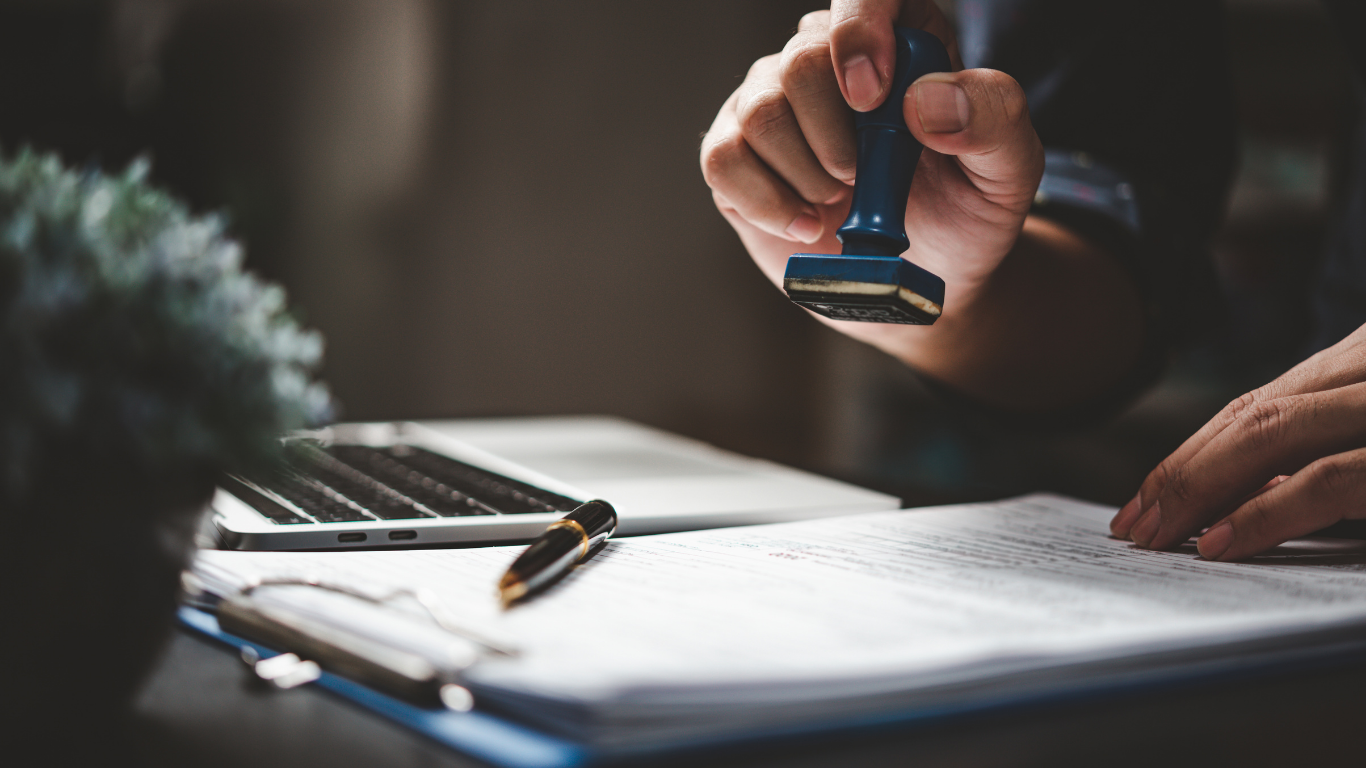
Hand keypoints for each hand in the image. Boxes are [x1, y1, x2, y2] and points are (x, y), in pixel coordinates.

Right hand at [698, 1, 1041, 349]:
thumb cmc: (965, 212)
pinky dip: (767, 201)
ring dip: (806, 173)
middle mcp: (825, 58)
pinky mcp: (737, 156)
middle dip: (836, 135)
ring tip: (840, 200)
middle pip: (800, 60)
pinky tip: (806, 224)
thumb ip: (992, 118)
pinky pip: (723, 159)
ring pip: (759, 110)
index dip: (860, 31)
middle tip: (866, 177)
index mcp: (899, 36)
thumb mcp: (1010, 167)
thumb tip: (924, 102)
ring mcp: (773, 105)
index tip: (872, 98)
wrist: (921, 279)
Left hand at [1111, 323, 1365, 559]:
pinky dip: (1263, 513)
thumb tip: (1246, 495)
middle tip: (1134, 527)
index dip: (1191, 455)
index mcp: (1363, 364)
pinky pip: (1325, 479)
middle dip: (1181, 474)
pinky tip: (1218, 543)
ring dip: (1201, 488)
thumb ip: (1320, 452)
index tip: (1144, 501)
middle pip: (1251, 415)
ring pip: (1272, 431)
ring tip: (1157, 537)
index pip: (1257, 406)